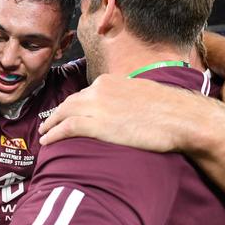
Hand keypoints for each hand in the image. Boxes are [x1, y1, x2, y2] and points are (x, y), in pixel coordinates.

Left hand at [39, 75, 203, 151]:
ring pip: (63, 113)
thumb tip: (123, 107)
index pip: (84, 93)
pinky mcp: (98, 125)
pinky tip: (47, 142)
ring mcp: (97, 106)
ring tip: (44, 135)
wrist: (181, 117)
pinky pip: (67, 128)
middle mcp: (99, 90)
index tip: (66, 113)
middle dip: (56, 114)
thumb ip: (126, 97)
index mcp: (109, 81)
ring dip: (50, 124)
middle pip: (69, 102)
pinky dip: (54, 134)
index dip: (72, 105)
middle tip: (48, 124)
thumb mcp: (142, 93)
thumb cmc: (169, 109)